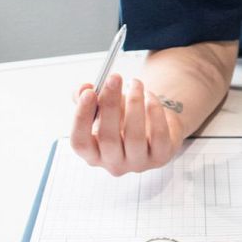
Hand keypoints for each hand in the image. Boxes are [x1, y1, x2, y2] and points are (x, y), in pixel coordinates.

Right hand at [70, 75, 184, 174]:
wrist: (153, 125)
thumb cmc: (123, 118)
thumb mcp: (101, 107)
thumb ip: (85, 98)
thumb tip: (83, 89)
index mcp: (93, 153)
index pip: (80, 143)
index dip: (81, 118)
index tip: (88, 92)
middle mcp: (113, 163)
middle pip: (107, 139)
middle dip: (110, 104)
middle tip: (114, 78)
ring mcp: (138, 163)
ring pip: (134, 137)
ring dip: (134, 103)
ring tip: (135, 83)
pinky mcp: (160, 157)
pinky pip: (159, 135)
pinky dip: (155, 111)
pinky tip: (150, 97)